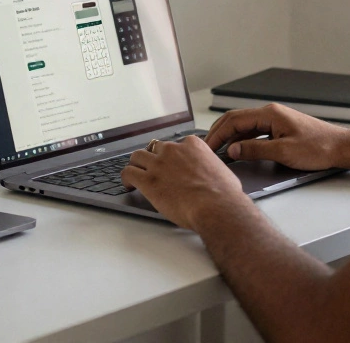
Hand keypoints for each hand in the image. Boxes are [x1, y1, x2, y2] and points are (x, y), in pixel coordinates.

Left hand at [121, 136, 251, 230]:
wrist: (216, 206)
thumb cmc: (224, 193)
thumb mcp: (222, 171)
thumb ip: (211, 167)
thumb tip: (214, 175)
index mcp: (193, 146)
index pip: (177, 144)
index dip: (173, 155)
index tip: (172, 163)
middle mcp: (173, 151)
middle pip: (155, 148)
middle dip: (153, 157)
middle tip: (153, 168)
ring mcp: (159, 164)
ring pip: (137, 156)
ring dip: (136, 165)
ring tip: (136, 174)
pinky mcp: (148, 180)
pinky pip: (129, 173)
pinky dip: (126, 178)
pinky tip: (128, 185)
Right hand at [204, 104, 348, 170]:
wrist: (340, 147)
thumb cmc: (318, 147)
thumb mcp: (283, 152)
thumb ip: (255, 150)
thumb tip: (232, 150)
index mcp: (269, 114)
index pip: (234, 120)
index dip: (217, 134)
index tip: (207, 146)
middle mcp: (270, 113)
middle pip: (236, 120)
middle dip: (219, 133)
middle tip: (207, 148)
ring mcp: (275, 120)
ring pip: (244, 126)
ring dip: (230, 137)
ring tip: (218, 151)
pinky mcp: (280, 129)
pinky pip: (254, 131)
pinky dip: (242, 140)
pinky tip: (238, 150)